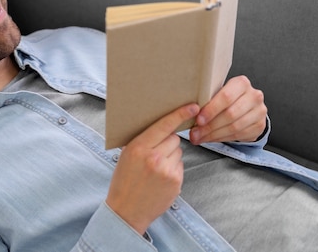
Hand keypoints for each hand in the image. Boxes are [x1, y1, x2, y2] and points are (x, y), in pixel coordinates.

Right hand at [106, 104, 198, 234]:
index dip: (180, 114)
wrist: (126, 209)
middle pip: (174, 138)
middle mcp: (154, 157)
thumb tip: (162, 126)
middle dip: (167, 142)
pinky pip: (180, 165)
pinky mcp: (176, 182)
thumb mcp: (126, 156)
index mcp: (138, 147)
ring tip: (156, 169)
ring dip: (171, 156)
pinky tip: (161, 178)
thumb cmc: (124, 180)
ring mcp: (167, 170)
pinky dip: (173, 169)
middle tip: (155, 153)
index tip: (193, 106)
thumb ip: (142, 141)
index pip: (164, 125)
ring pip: (179, 151)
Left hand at [189, 75, 266, 144]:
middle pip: (230, 114)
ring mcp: (259, 112)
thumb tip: (188, 111)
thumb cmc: (226, 97)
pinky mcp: (260, 126)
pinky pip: (239, 135)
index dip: (211, 110)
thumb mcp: (218, 92)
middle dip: (210, 126)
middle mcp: (254, 96)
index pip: (226, 97)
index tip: (198, 120)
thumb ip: (208, 98)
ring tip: (199, 137)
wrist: (246, 105)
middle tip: (195, 133)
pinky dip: (221, 139)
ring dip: (214, 135)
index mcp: (241, 83)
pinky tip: (210, 139)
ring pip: (234, 127)